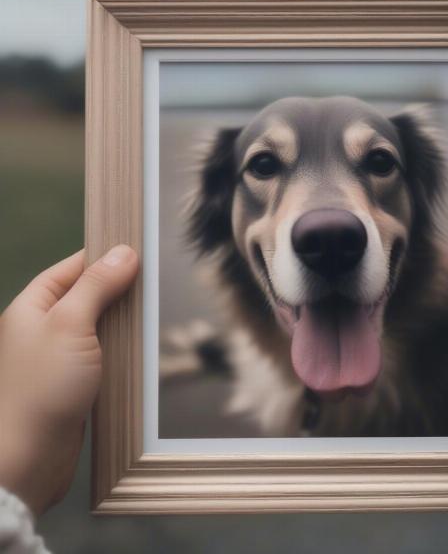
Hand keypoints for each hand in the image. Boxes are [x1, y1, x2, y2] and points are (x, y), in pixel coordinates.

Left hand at [0, 246, 137, 514]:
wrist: (29, 458)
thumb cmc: (44, 383)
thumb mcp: (71, 324)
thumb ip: (97, 286)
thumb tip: (125, 251)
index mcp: (33, 306)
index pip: (71, 268)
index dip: (103, 256)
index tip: (139, 250)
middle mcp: (45, 327)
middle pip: (89, 295)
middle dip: (121, 289)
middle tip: (157, 281)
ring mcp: (62, 356)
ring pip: (100, 325)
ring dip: (125, 321)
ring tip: (158, 311)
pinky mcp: (78, 381)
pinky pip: (105, 353)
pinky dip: (124, 347)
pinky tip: (147, 346)